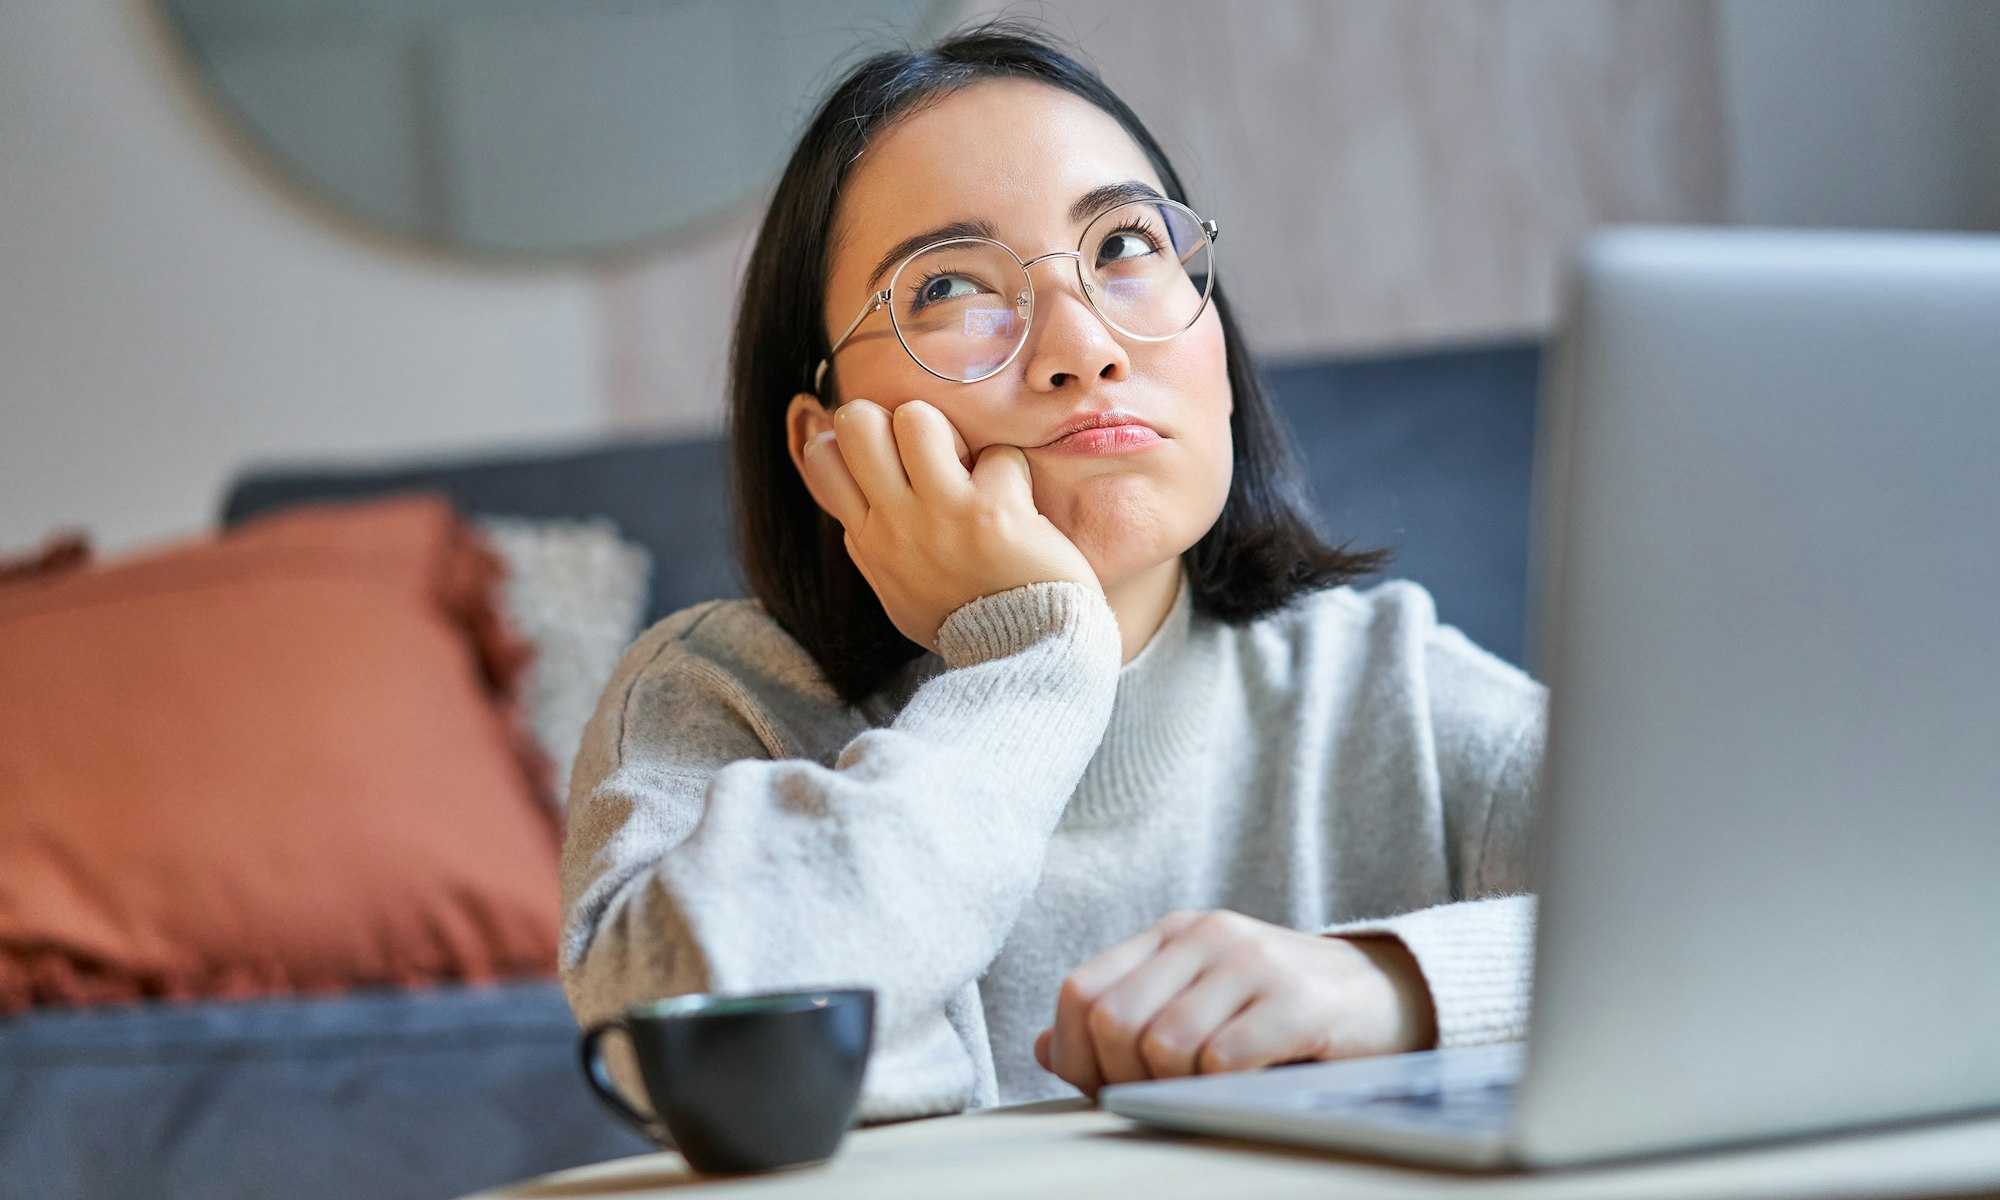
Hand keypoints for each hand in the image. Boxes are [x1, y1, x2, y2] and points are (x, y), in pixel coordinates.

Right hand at [797, 398, 1101, 654]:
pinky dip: (1012, 473)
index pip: (822, 457)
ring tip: (968, 468)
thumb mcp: (897, 593)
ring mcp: (942, 514)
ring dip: (950, 433)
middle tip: (925, 452)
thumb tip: (857, 518)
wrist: (1019, 657)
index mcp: (868, 539)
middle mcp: (895, 522)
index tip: (883, 457)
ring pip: (917, 418)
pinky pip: (999, 454)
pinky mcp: (992, 511)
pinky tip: (1018, 503)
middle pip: (858, 421)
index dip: (849, 439)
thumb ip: (875, 550)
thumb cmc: (962, 623)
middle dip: (891, 418)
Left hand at [1031, 909, 1438, 1099]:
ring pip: (1163, 1045)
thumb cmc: (1277, 1014)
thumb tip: (1044, 1048)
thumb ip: (1126, 1019)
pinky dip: (1220, 1090)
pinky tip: (1244, 1089)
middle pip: (1112, 1021)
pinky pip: (1223, 1060)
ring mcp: (1250, 962)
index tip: (1106, 1092)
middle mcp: (1203, 936)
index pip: (1080, 991)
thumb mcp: (1197, 1002)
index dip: (1076, 1055)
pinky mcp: (1295, 999)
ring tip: (1206, 1095)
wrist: (1384, 998)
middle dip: (1123, 1081)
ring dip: (1175, 1091)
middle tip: (1158, 1102)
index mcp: (1169, 934)